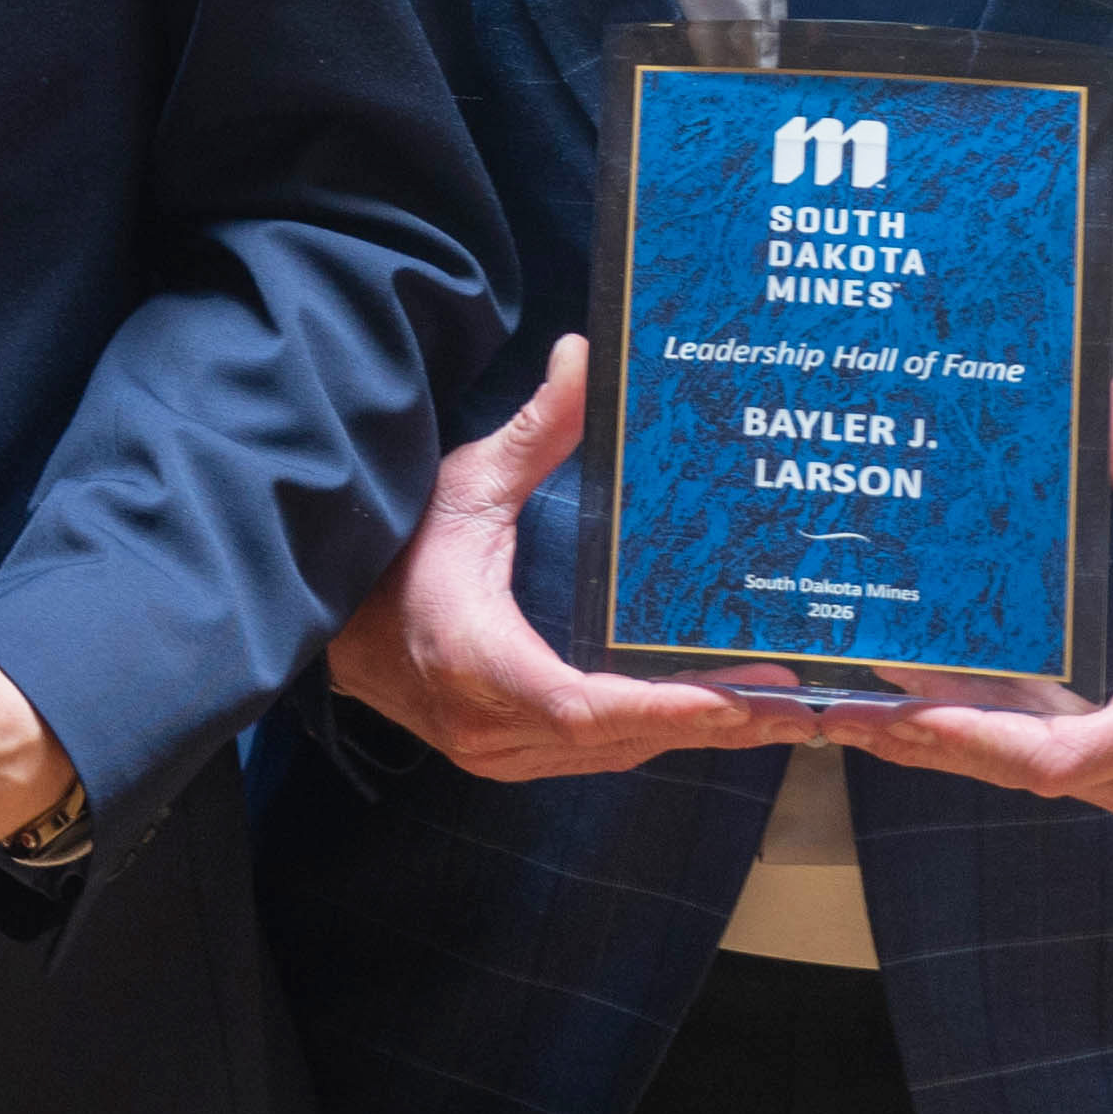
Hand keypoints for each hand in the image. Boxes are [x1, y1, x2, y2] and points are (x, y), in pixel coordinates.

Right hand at [323, 338, 811, 785]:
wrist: (318, 615)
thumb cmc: (388, 550)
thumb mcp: (462, 486)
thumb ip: (534, 433)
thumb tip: (582, 355)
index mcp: (476, 661)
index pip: (588, 707)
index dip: (671, 708)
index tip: (743, 698)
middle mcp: (487, 726)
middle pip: (621, 741)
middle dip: (711, 724)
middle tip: (794, 704)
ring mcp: (492, 753)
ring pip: (611, 757)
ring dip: (686, 738)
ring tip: (768, 715)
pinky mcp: (499, 757)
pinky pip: (588, 758)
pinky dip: (644, 738)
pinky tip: (697, 718)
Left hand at [826, 373, 1112, 846]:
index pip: (1054, 755)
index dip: (968, 736)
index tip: (895, 712)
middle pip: (1024, 770)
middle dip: (934, 739)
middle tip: (841, 707)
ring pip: (1044, 779)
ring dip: (970, 746)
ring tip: (875, 708)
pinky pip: (1078, 781)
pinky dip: (1021, 749)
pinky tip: (958, 714)